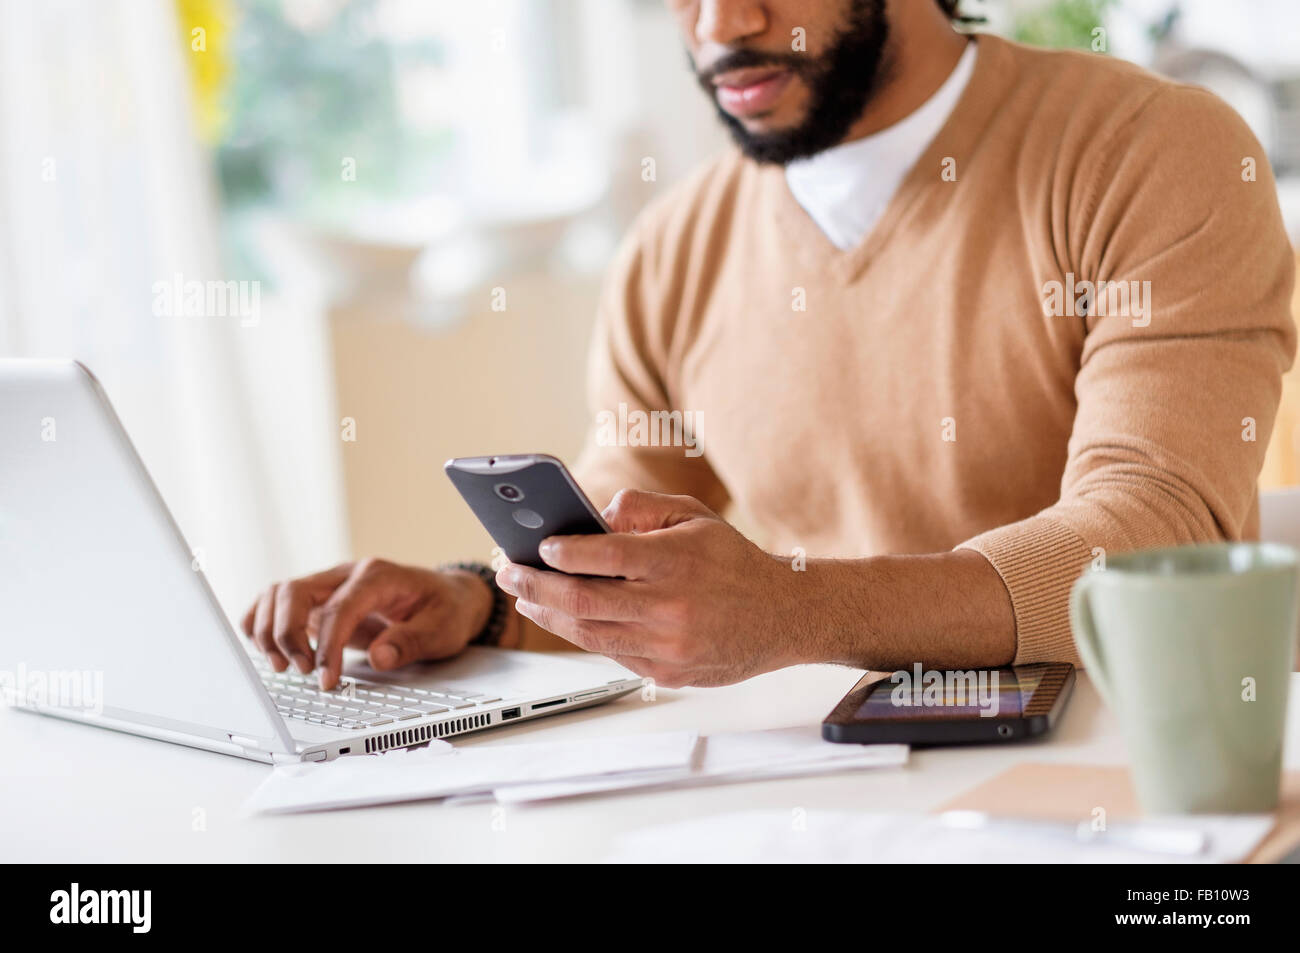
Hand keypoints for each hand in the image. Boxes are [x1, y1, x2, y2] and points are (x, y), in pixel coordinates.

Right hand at [241, 559, 492, 689]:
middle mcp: (347, 575)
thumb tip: (379, 657)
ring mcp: (330, 585)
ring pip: (278, 594)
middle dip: (287, 634)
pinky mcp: (320, 601)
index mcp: (378, 576)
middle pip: (295, 591)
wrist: (450, 597)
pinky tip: (269, 650)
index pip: (339, 607)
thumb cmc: (446, 610)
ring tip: (281, 666)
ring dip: (269, 629)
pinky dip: (262, 623)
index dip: (327, 646)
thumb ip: (411, 642)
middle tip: (302, 672)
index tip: (326, 680)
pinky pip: (276, 603)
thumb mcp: (443, 628)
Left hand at [495, 489, 809, 686]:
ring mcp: (668, 647)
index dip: (562, 553)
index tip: (537, 547)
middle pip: (583, 601)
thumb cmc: (733, 562)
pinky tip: (563, 618)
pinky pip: (611, 653)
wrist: (782, 616)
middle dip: (535, 587)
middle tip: (509, 572)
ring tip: (525, 597)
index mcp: (677, 561)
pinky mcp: (667, 674)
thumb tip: (591, 516)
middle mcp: (671, 607)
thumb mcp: (694, 516)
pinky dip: (582, 634)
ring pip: (588, 634)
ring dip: (547, 616)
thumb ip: (641, 508)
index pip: (605, 555)